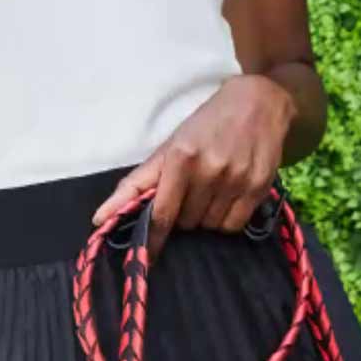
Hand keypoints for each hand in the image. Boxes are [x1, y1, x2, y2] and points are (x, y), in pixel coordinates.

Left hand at [90, 75, 296, 254]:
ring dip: (205, 216)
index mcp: (181, 158)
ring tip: (211, 190)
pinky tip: (227, 196)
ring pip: (209, 226)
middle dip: (182, 213)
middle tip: (191, 190)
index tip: (145, 258)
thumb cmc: (205, 125)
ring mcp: (237, 179)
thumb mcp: (168, 147)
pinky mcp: (259, 187)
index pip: (162, 213)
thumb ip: (137, 183)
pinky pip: (233, 225)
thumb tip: (101, 217)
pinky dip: (226, 219)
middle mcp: (210, 170)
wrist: (257, 102)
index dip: (152, 238)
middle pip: (186, 222)